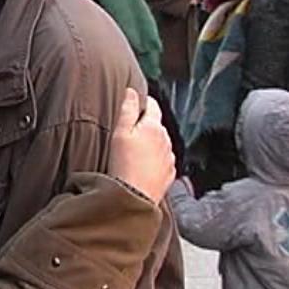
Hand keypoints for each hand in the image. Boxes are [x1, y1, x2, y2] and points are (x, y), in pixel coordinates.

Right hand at [109, 88, 174, 203]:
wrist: (134, 197)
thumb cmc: (123, 164)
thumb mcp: (120, 132)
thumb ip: (127, 109)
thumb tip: (132, 91)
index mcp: (153, 126)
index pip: (152, 105)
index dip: (142, 102)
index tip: (134, 104)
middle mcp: (166, 139)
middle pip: (156, 124)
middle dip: (144, 125)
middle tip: (128, 132)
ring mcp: (169, 157)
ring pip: (160, 143)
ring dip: (150, 143)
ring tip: (133, 152)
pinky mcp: (169, 173)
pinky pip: (162, 160)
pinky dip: (153, 159)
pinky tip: (141, 166)